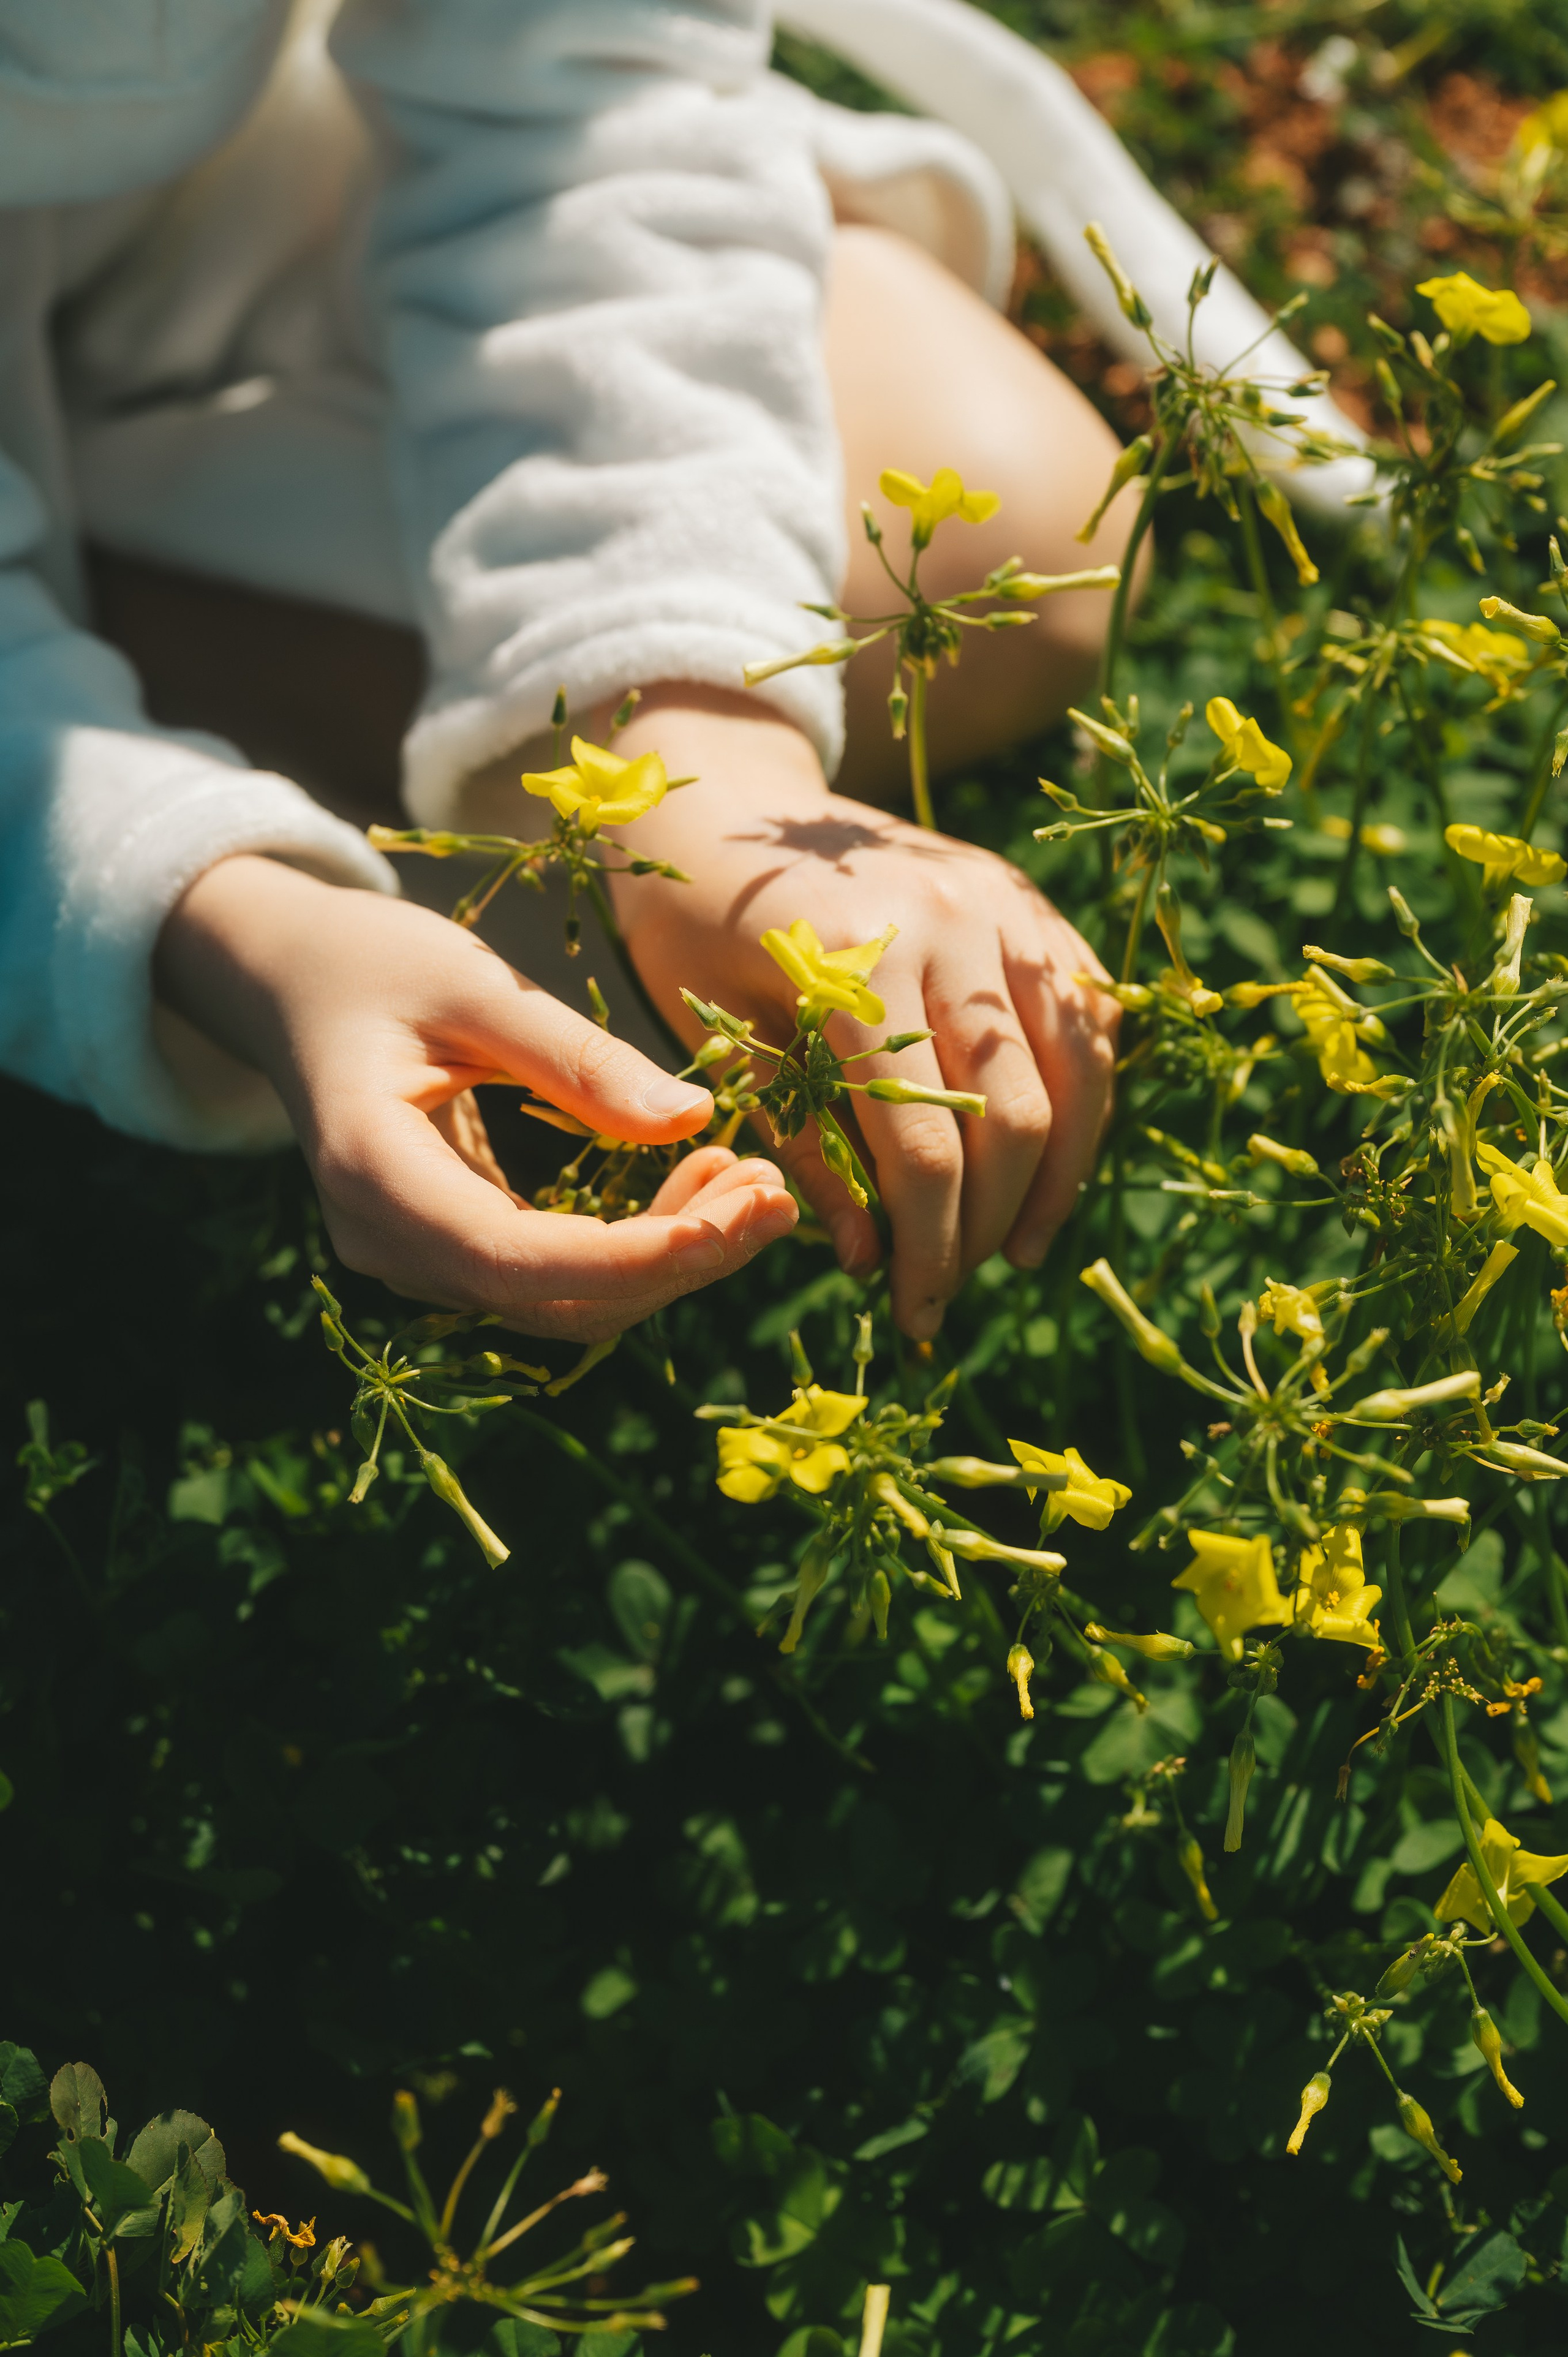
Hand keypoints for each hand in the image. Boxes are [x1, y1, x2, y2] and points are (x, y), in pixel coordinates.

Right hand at [154, 856, 796, 1338]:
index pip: (514, 1257)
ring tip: (756, 1185)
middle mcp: (386, 1241)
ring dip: (668, 1260)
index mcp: (371, 1171)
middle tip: (777, 1195)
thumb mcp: (470, 981)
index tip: (735, 1219)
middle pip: (550, 1300)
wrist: (289, 981)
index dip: (631, 1257)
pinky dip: (634, 1246)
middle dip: (675, 1262)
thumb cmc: (371, 962)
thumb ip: (574, 1056)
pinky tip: (701, 1185)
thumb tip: (692, 1119)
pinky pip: (551, 1276)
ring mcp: (413, 1258)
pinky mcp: (448, 1250)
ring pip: (561, 1303)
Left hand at [604, 691, 1118, 1337]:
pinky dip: (1084, 1100)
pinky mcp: (1030, 903)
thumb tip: (870, 1259)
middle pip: (1012, 1115)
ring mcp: (1005, 906)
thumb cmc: (695, 927)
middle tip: (953, 1291)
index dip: (928, 1244)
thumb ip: (798, 1144)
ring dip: (1057, 1177)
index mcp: (854, 962)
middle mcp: (950, 924)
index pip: (922, 1142)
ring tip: (1017, 1249)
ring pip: (1074, 1070)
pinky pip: (1089, 1017)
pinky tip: (1051, 1164)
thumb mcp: (716, 1037)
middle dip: (989, 1225)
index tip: (915, 1312)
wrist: (725, 796)